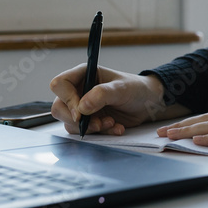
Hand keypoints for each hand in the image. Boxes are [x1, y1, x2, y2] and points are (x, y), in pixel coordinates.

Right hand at [49, 65, 189, 135]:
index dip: (67, 99)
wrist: (148, 104)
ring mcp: (82, 107)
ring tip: (111, 123)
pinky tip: (116, 127)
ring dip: (91, 128)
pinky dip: (100, 133)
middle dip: (77, 119)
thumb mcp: (121, 89)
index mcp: (83, 74)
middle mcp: (79, 90)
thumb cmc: (135, 89)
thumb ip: (102, 94)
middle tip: (98, 123)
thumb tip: (82, 107)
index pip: (60, 84)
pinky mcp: (89, 121)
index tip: (81, 111)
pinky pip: (84, 132)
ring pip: (70, 122)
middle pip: (59, 107)